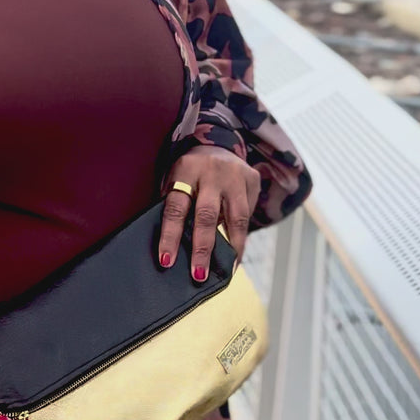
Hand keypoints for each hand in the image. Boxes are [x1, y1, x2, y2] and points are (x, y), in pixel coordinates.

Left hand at [158, 146, 260, 282]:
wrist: (218, 144)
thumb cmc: (190, 173)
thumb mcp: (177, 179)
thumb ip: (177, 206)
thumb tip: (174, 250)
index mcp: (186, 169)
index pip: (176, 207)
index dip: (171, 235)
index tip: (167, 261)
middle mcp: (212, 171)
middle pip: (207, 215)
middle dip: (202, 248)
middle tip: (198, 275)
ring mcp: (236, 175)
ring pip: (236, 218)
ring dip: (231, 248)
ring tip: (227, 270)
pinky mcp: (252, 180)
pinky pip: (248, 214)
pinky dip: (241, 236)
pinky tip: (236, 254)